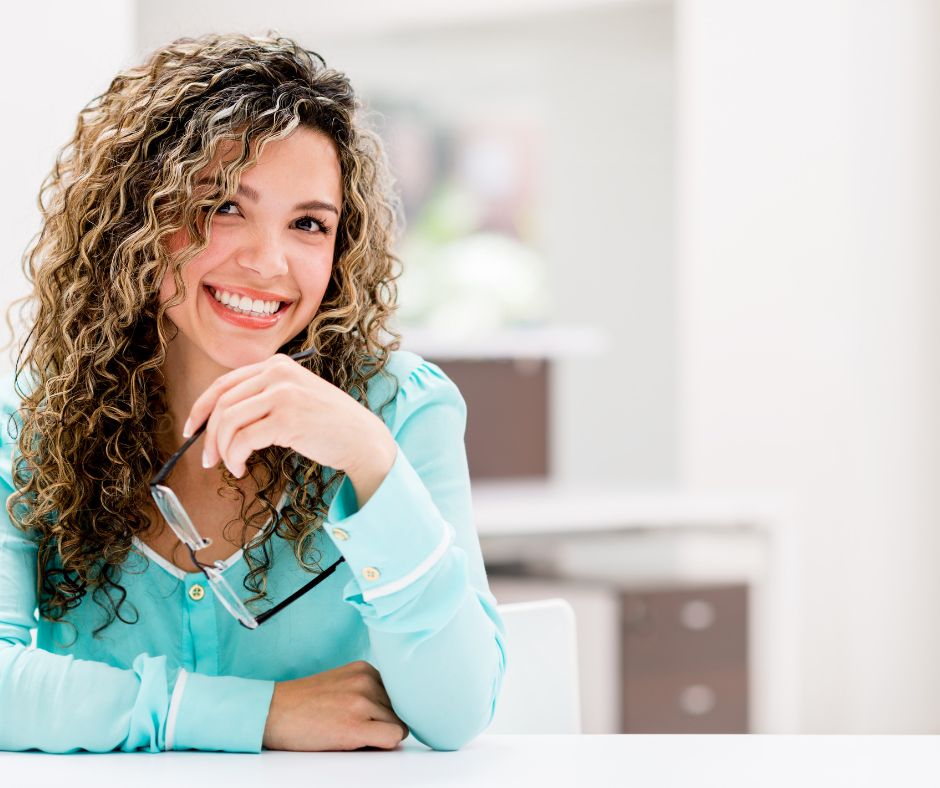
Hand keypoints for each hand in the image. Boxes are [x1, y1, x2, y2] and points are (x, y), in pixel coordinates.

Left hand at [184, 353, 393, 478]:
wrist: (362, 438)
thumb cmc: (328, 423)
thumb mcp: (294, 396)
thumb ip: (263, 396)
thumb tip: (218, 420)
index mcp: (277, 365)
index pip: (224, 383)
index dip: (201, 408)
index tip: (192, 429)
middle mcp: (278, 374)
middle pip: (222, 403)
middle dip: (208, 435)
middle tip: (208, 458)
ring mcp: (283, 394)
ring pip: (228, 422)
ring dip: (222, 449)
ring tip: (229, 465)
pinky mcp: (287, 419)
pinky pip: (243, 440)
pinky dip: (235, 457)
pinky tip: (241, 467)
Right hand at [262, 660, 409, 750]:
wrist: (271, 712)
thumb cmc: (304, 703)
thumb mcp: (341, 684)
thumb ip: (368, 690)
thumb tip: (396, 714)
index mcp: (365, 669)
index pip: (398, 693)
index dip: (386, 710)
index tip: (372, 717)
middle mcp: (367, 681)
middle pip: (399, 711)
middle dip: (384, 723)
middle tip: (357, 727)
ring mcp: (362, 702)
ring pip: (398, 726)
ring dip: (380, 735)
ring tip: (351, 733)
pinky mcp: (355, 726)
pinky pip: (393, 738)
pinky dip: (384, 745)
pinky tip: (360, 742)